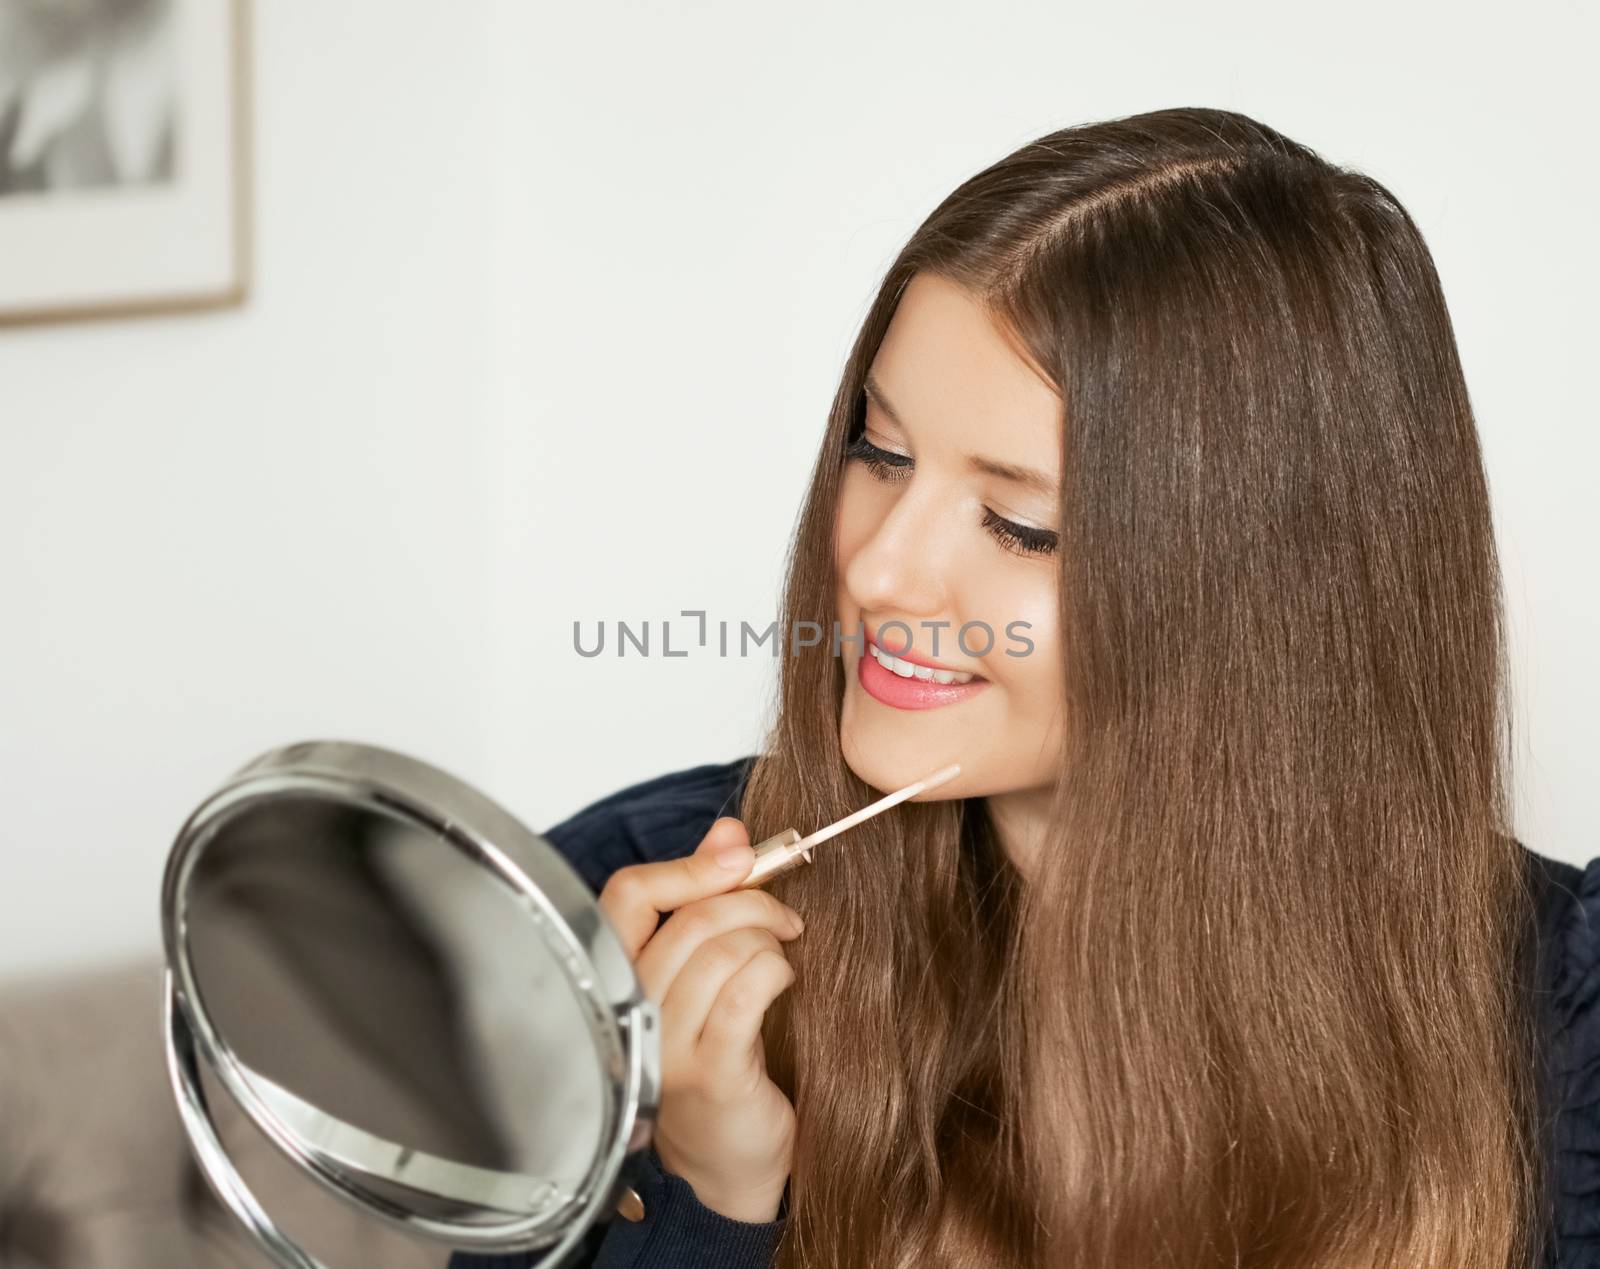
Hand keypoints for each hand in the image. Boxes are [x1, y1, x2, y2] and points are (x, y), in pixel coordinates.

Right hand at [598, 817, 803, 1222]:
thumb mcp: (706, 974)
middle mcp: (630, 1012)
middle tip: (784, 913)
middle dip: (749, 899)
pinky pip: (746, 992)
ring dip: (768, 936)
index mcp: (619, 981)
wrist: (731, 1164)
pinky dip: (775, 970)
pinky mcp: (711, 1074)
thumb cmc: (719, 1061)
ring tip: (785, 949)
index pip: (627, 895)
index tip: (739, 853)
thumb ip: (707, 900)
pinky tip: (786, 978)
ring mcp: (666, 1047)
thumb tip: (729, 829)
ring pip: (719, 949)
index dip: (685, 865)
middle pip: (686, 918)